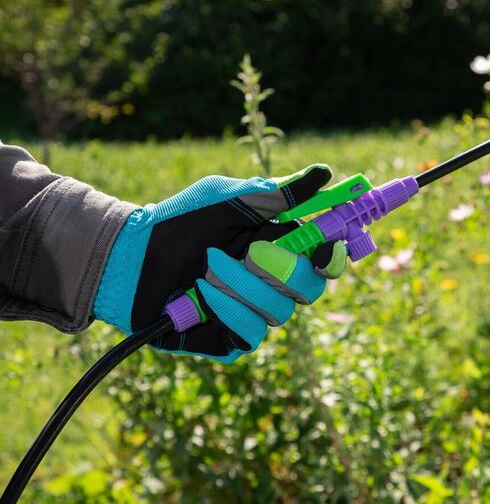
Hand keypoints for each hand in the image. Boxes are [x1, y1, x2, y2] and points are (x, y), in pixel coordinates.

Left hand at [93, 164, 345, 361]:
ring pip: (279, 310)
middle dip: (287, 269)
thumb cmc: (181, 221)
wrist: (132, 255)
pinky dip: (228, 307)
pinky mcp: (230, 338)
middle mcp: (271, 282)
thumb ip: (277, 193)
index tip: (331, 245)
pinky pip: (251, 332)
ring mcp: (252, 311)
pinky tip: (201, 292)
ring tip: (209, 263)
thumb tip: (324, 174)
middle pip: (312, 288)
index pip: (324, 259)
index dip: (336, 255)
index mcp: (278, 247)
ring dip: (243, 283)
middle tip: (256, 251)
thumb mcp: (229, 199)